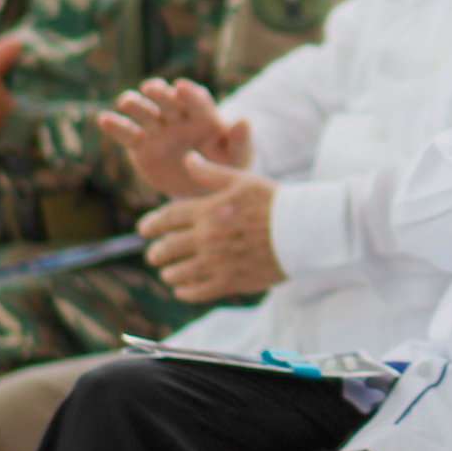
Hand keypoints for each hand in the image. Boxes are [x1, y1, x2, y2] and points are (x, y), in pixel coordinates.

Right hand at [99, 78, 252, 199]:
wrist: (203, 187)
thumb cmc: (226, 165)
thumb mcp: (238, 156)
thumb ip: (240, 140)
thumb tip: (245, 120)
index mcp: (204, 115)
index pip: (197, 100)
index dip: (190, 94)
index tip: (183, 87)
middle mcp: (178, 116)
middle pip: (167, 100)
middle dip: (160, 93)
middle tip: (152, 88)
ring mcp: (157, 128)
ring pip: (144, 112)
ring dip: (136, 104)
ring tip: (128, 102)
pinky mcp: (140, 145)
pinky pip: (127, 134)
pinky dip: (116, 126)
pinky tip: (104, 119)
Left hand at [138, 156, 285, 302]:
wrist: (306, 229)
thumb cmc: (275, 201)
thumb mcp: (243, 181)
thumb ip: (211, 173)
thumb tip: (188, 159)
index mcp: (208, 210)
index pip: (166, 218)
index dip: (151, 224)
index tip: (145, 230)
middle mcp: (208, 236)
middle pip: (166, 248)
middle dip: (156, 252)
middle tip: (155, 254)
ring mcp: (218, 261)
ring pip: (177, 272)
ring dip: (168, 273)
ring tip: (169, 272)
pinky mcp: (230, 281)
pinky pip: (196, 291)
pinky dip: (185, 291)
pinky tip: (183, 288)